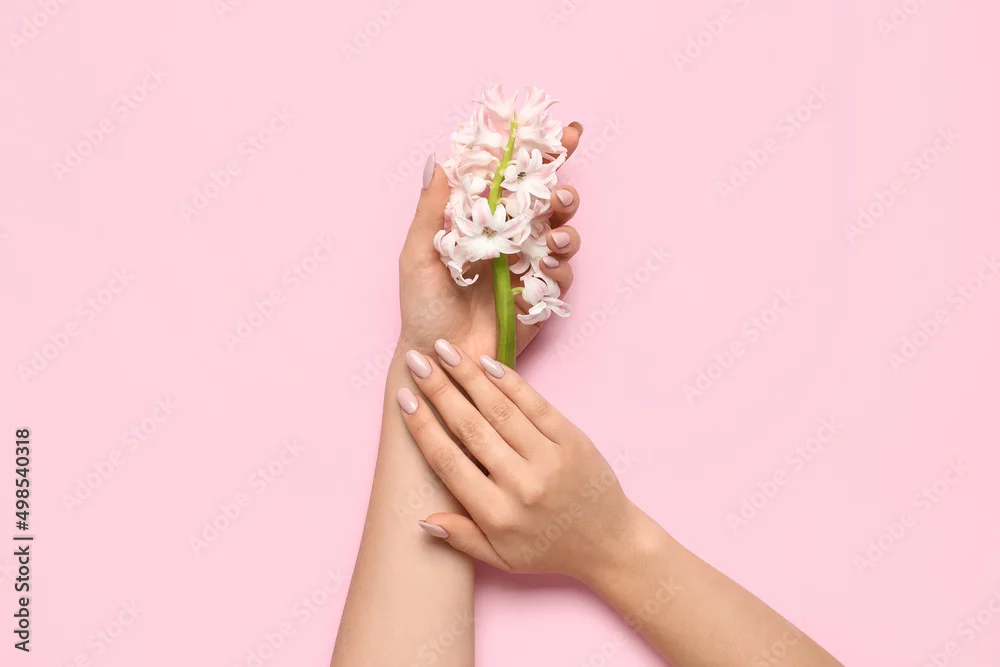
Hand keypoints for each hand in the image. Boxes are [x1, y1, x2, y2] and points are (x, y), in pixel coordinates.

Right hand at [394, 338, 639, 581]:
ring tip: (445, 350)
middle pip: (471, 428)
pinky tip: (487, 363)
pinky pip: (536, 405)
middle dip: (440, 390)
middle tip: (416, 360)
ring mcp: (549, 459)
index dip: (423, 428)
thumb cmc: (550, 550)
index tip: (404, 399)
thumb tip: (422, 518)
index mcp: (497, 514)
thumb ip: (462, 538)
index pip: (449, 462)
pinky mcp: (572, 440)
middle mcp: (522, 484)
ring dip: (469, 376)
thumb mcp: (502, 558)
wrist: (610, 543)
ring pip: (501, 410)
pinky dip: (510, 382)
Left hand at [396, 124, 583, 359]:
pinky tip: (546, 274)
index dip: (543, 152)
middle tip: (560, 193)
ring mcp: (529, 266)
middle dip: (564, 190)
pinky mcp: (541, 297)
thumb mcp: (418, 253)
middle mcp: (510, 237)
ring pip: (565, 235)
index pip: (516, 177)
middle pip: (551, 202)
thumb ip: (430, 209)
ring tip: (558, 236)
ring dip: (568, 229)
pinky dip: (560, 271)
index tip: (564, 132)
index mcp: (483, 219)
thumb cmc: (422, 306)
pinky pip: (562, 277)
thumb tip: (436, 160)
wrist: (439, 356)